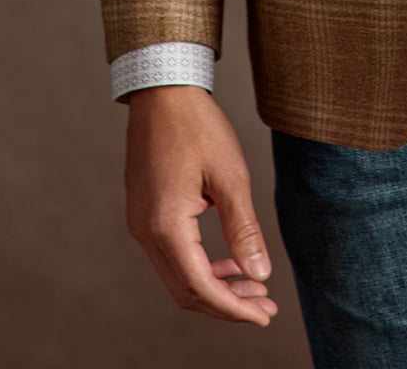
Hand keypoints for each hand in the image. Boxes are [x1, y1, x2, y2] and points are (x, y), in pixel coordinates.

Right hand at [123, 86, 278, 327]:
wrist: (162, 90)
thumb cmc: (197, 126)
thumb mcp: (231, 176)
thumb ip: (244, 229)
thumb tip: (259, 274)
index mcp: (166, 226)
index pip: (200, 287)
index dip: (234, 308)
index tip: (265, 316)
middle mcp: (146, 232)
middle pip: (186, 290)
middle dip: (227, 303)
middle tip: (265, 307)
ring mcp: (141, 223)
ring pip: (178, 275)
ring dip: (215, 285)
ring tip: (254, 287)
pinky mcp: (144, 213)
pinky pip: (172, 254)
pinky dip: (200, 265)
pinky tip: (228, 260)